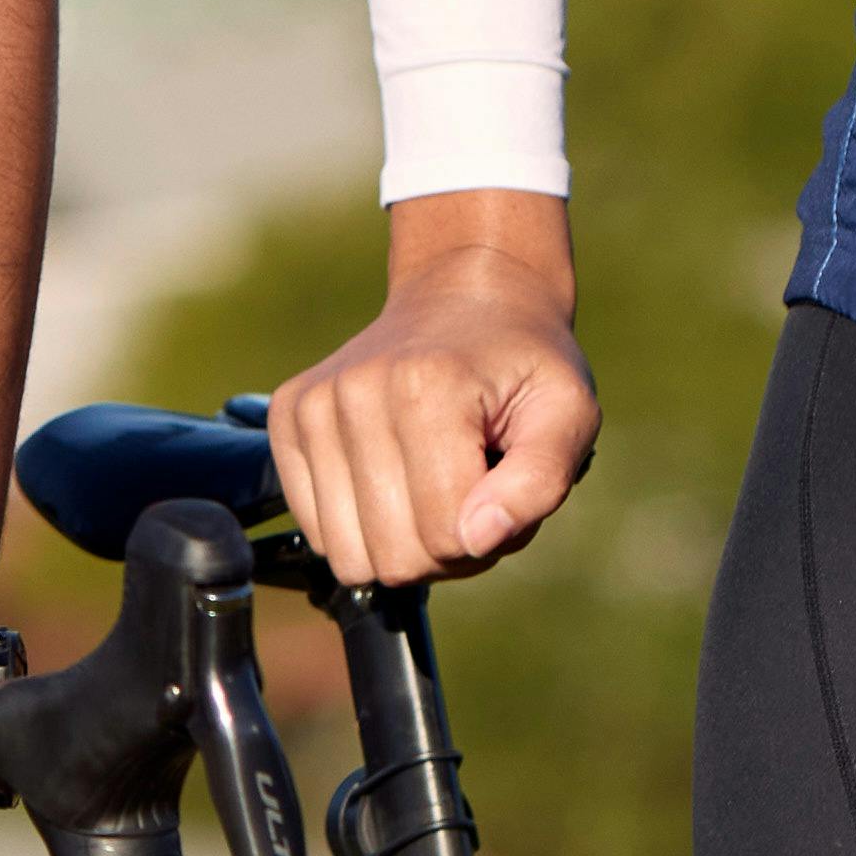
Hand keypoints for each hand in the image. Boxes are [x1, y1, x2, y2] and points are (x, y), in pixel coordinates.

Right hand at [268, 198, 596, 587]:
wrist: (463, 298)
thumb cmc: (522, 365)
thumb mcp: (568, 414)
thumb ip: (540, 481)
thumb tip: (477, 538)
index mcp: (425, 386)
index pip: (446, 536)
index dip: (489, 537)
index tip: (503, 490)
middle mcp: (353, 393)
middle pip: (394, 556)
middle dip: (445, 548)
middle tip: (471, 492)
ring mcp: (310, 405)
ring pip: (347, 556)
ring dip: (400, 543)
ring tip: (431, 486)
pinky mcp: (286, 418)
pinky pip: (315, 531)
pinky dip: (359, 526)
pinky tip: (391, 479)